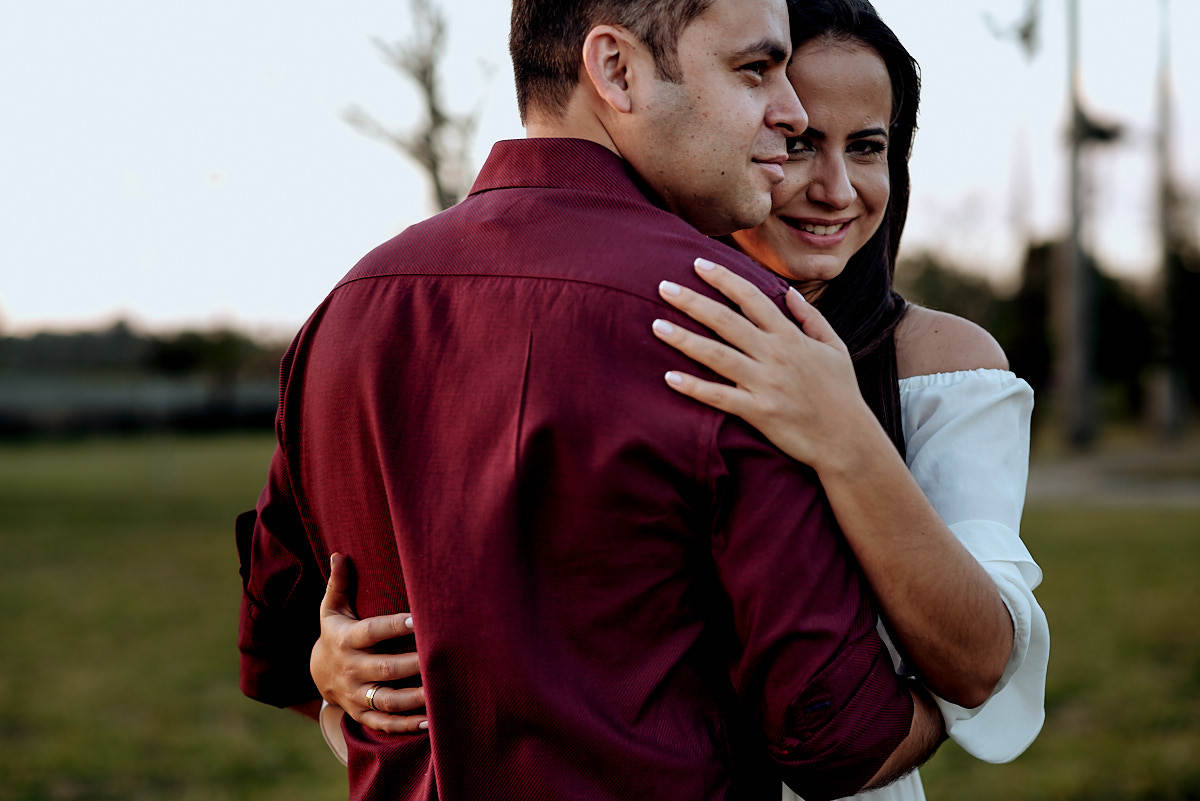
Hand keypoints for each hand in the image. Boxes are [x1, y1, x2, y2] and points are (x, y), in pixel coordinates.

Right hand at [310, 553, 427, 732]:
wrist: (318, 673)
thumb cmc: (336, 633)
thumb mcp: (332, 610)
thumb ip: (339, 584)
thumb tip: (339, 554)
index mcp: (346, 640)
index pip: (371, 632)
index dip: (393, 626)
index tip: (417, 619)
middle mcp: (351, 669)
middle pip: (384, 668)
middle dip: (412, 665)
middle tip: (440, 658)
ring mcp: (356, 695)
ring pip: (386, 700)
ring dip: (413, 699)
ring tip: (440, 692)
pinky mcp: (362, 714)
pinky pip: (384, 723)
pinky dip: (406, 725)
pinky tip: (431, 721)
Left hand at [652, 258, 875, 473]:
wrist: (848, 440)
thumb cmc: (841, 393)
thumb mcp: (834, 347)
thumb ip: (810, 317)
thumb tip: (788, 292)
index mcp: (790, 337)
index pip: (751, 298)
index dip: (724, 278)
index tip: (698, 263)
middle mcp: (775, 355)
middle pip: (726, 321)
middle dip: (692, 301)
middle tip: (662, 287)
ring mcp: (766, 383)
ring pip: (717, 356)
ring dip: (684, 340)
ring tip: (656, 325)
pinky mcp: (759, 412)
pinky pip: (720, 397)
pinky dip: (695, 388)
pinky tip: (669, 378)